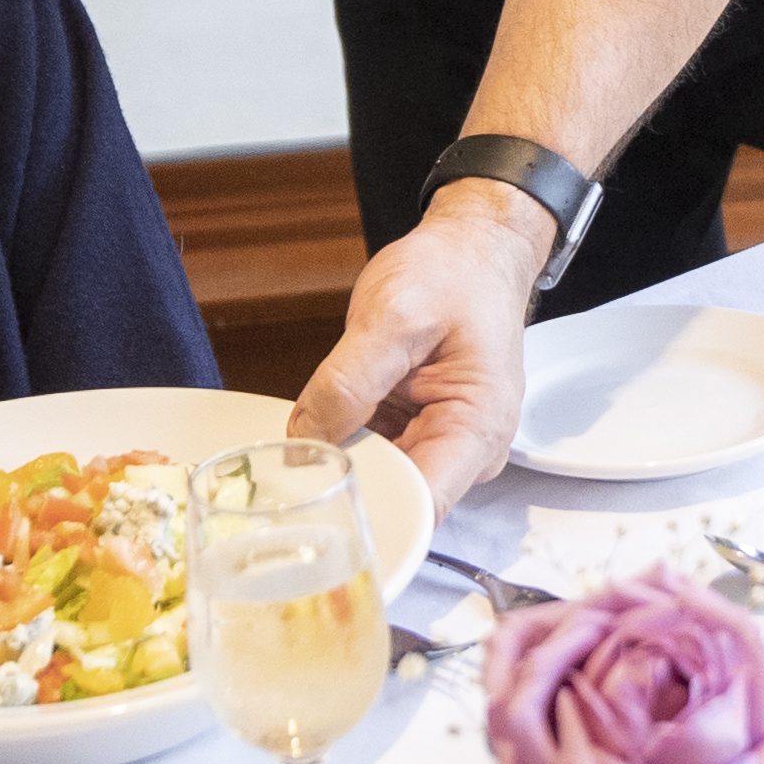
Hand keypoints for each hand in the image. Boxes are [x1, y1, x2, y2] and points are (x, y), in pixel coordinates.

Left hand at [290, 185, 545, 513]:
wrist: (474, 250)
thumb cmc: (454, 274)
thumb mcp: (394, 315)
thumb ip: (347, 381)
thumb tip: (305, 438)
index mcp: (477, 428)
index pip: (420, 505)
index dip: (366, 513)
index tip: (312, 506)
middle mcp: (468, 450)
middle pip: (398, 500)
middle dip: (344, 489)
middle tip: (286, 473)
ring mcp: (444, 442)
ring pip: (381, 480)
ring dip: (342, 466)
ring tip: (299, 448)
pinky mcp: (420, 431)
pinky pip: (377, 454)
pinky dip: (346, 446)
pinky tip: (321, 431)